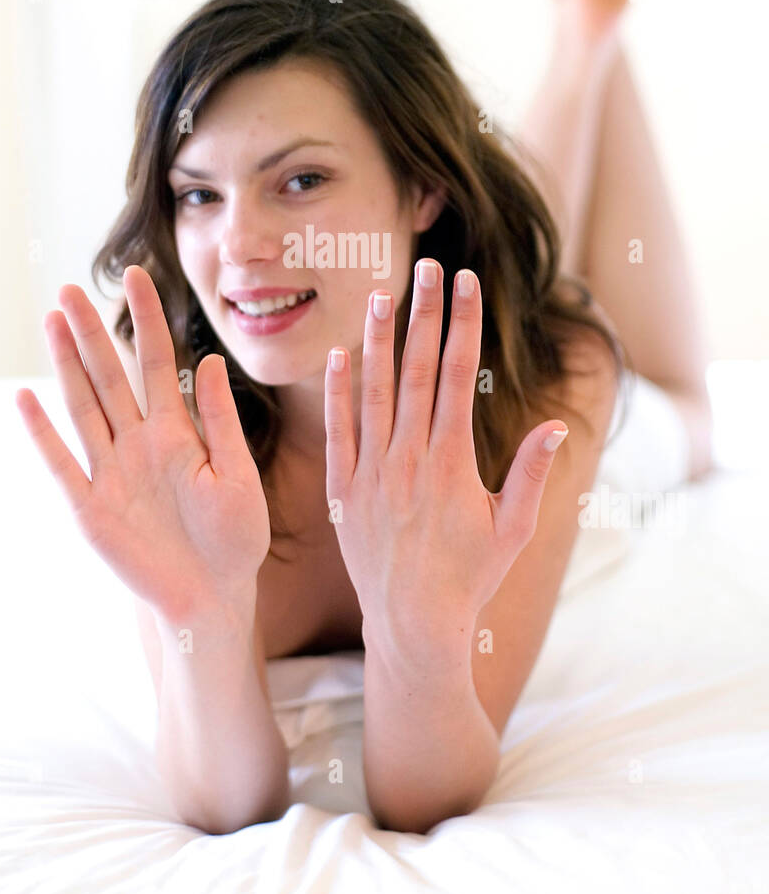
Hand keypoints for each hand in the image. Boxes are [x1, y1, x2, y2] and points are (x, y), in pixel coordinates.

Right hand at [15, 265, 269, 623]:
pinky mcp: (91, 508)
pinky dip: (43, 433)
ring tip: (51, 321)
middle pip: (110, 375)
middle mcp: (139, 443)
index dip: (147, 319)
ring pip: (83, 406)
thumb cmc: (236, 540)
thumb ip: (220, 422)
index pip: (158, 362)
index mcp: (178, 432)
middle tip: (70, 289)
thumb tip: (210, 361)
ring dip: (66, 365)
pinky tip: (26, 398)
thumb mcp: (239, 477)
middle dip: (91, 333)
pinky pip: (63, 463)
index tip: (138, 277)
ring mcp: (111, 472)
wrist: (215, 597)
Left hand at [324, 259, 568, 669]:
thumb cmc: (471, 579)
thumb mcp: (513, 530)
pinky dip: (338, 392)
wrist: (412, 626)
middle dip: (426, 314)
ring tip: (381, 294)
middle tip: (429, 266)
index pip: (459, 376)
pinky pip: (338, 431)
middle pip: (419, 371)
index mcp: (452, 463)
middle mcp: (408, 459)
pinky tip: (339, 355)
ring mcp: (370, 473)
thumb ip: (529, 474)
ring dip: (379, 340)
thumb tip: (554, 424)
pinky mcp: (342, 491)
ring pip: (374, 392)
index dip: (464, 325)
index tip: (467, 284)